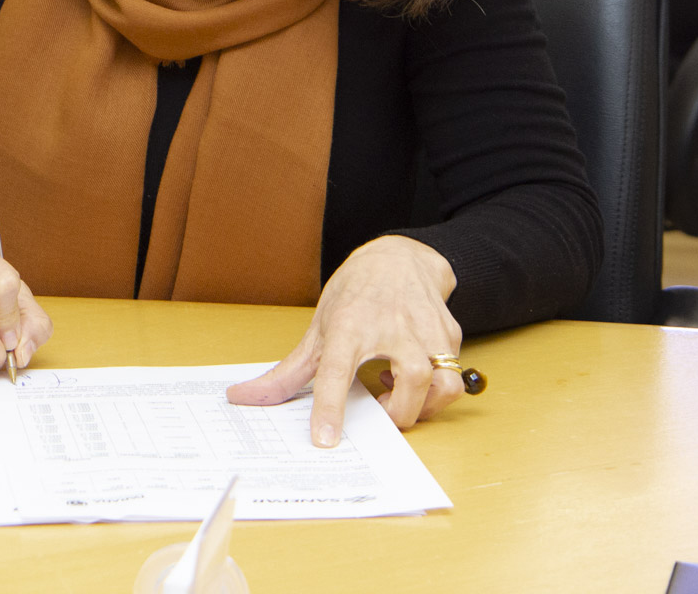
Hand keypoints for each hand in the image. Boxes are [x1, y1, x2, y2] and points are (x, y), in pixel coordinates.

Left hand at [225, 235, 462, 445]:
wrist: (398, 258)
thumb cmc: (355, 294)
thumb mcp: (318, 328)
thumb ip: (287, 371)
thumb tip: (244, 397)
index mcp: (349, 325)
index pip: (336, 370)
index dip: (329, 407)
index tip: (325, 439)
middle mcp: (391, 324)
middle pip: (411, 382)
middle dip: (399, 413)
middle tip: (380, 411)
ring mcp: (426, 328)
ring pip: (443, 383)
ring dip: (424, 405)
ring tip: (399, 395)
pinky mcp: (449, 333)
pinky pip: (452, 376)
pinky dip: (434, 389)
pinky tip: (411, 376)